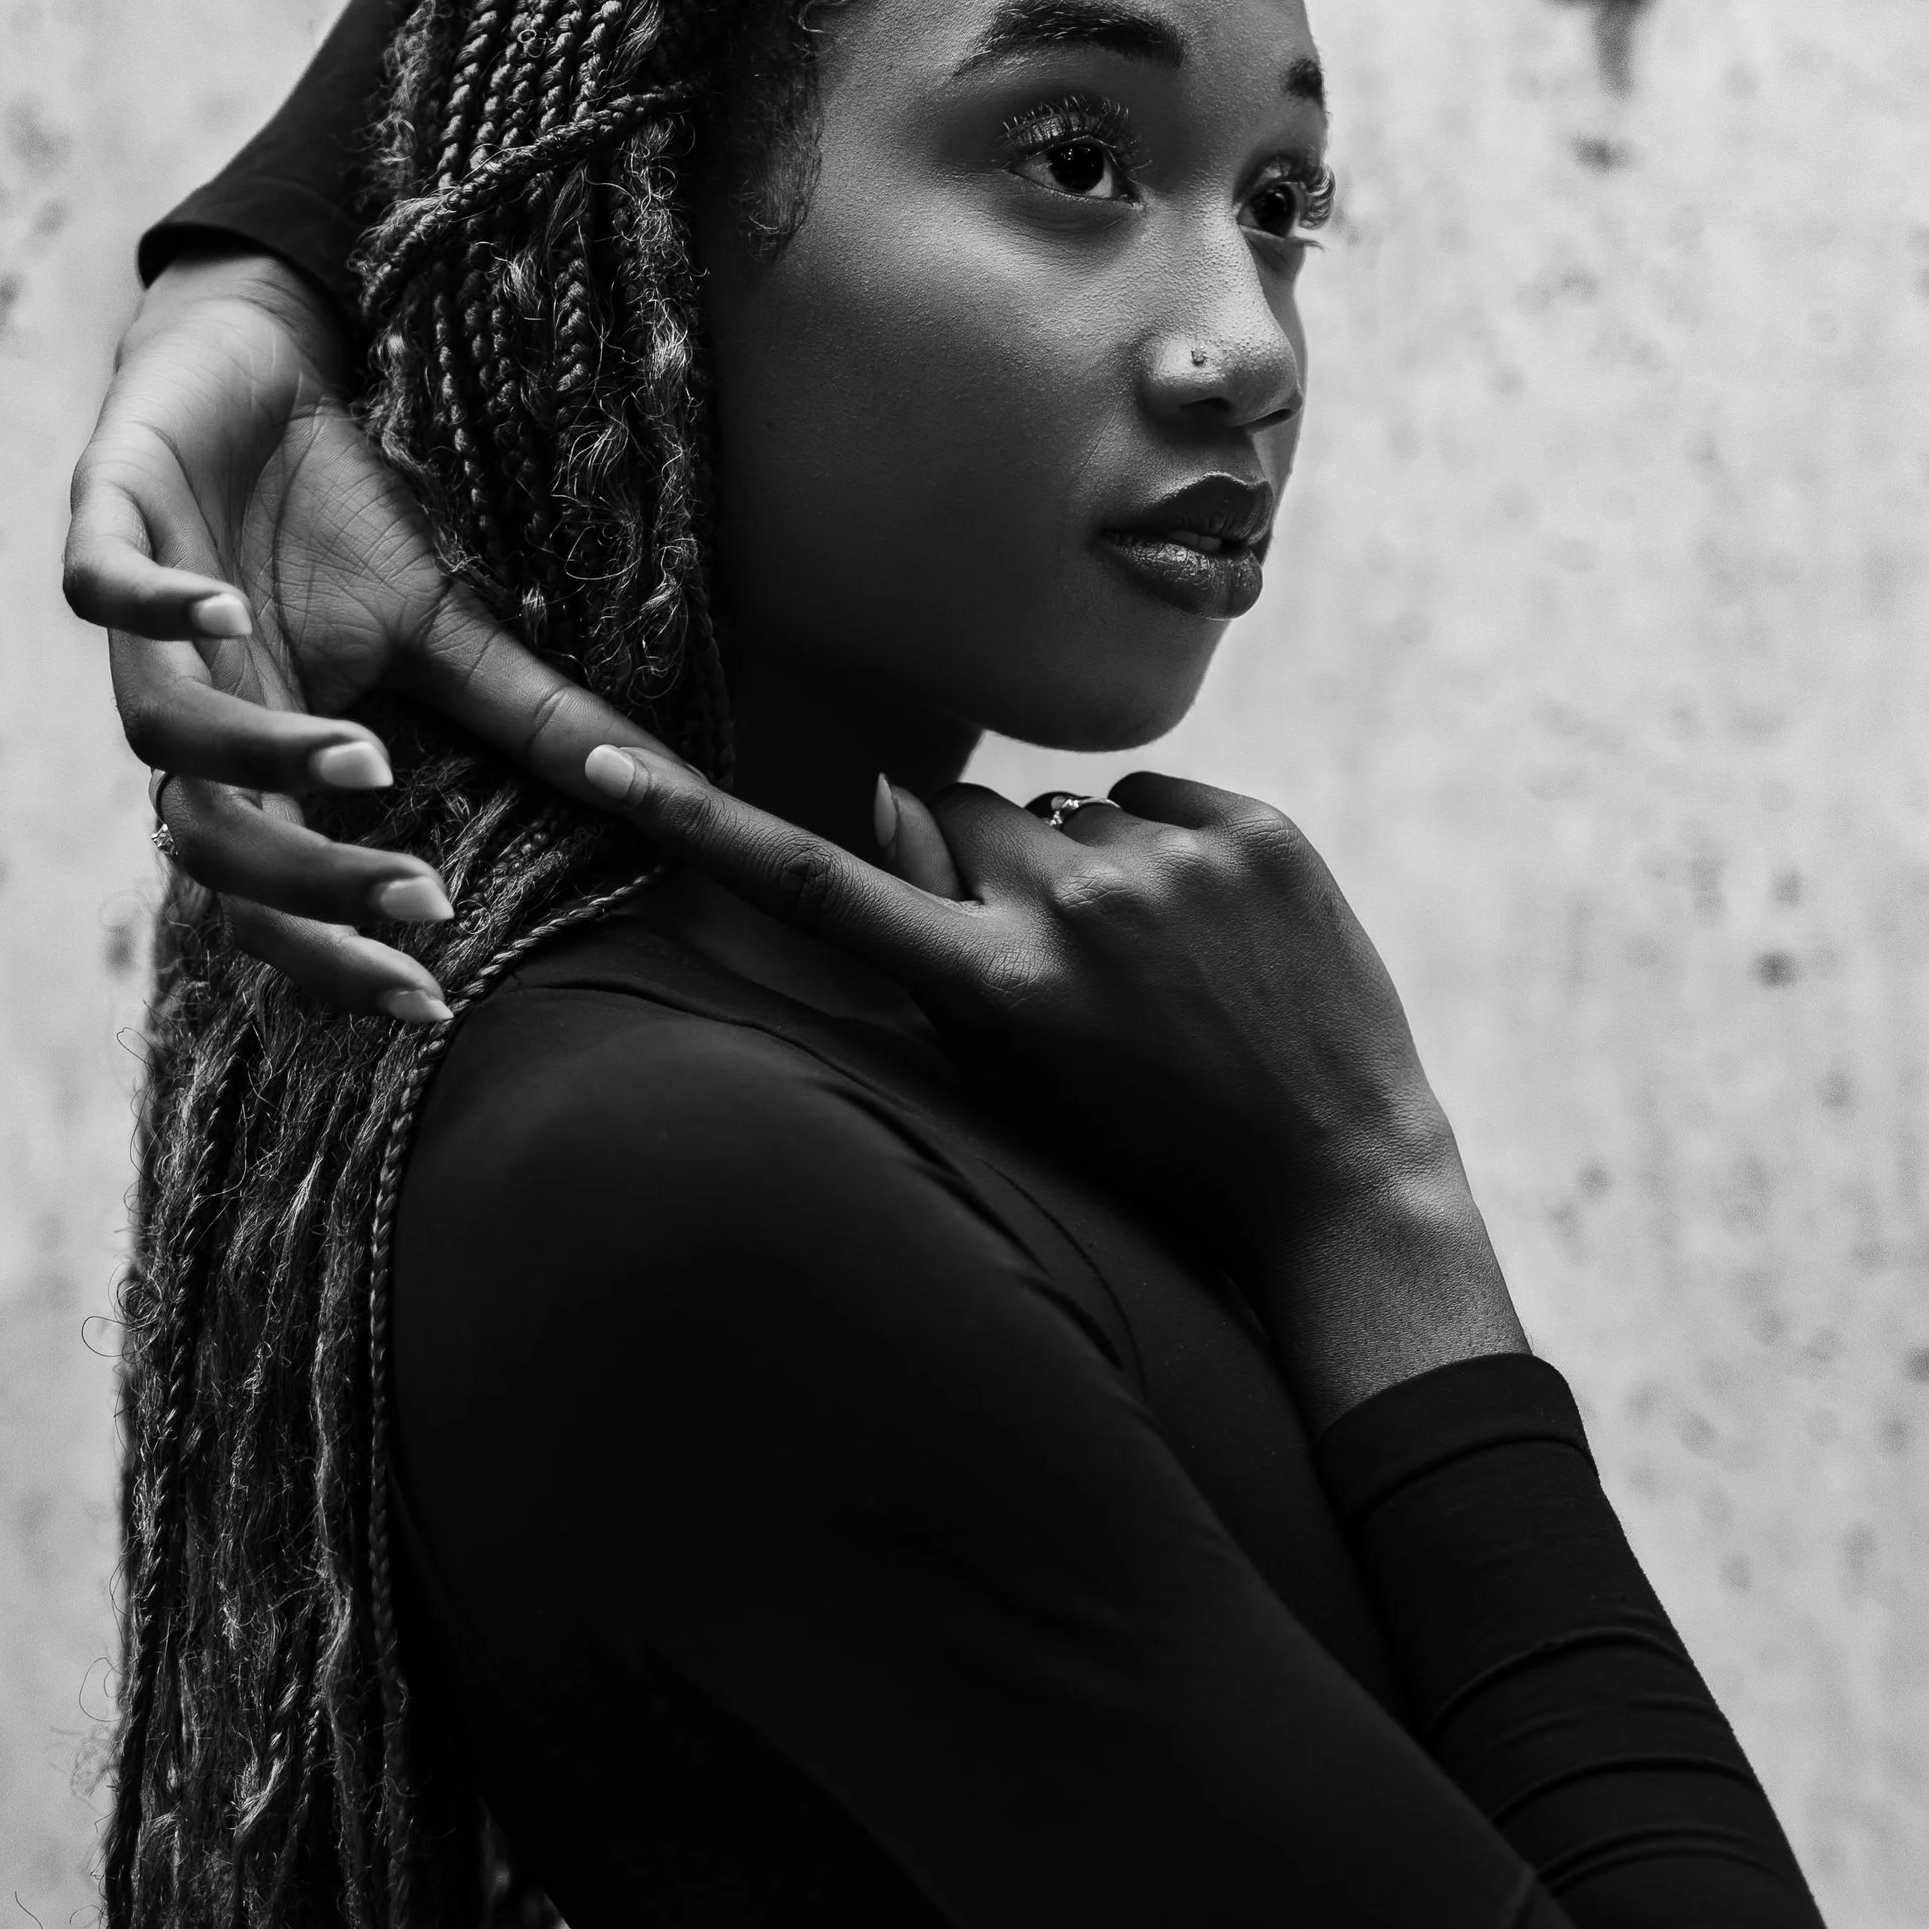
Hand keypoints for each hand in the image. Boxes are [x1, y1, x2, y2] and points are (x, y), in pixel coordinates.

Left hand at [64, 248, 686, 1017]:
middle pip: (213, 847)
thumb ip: (530, 722)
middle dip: (311, 892)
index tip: (430, 1001)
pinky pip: (100, 586)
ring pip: (159, 736)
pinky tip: (224, 612)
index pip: (275, 897)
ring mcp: (146, 622)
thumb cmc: (339, 508)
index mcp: (265, 754)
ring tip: (364, 761)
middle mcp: (196, 708)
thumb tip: (655, 790)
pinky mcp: (110, 517)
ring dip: (258, 759)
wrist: (252, 361)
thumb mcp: (449, 629)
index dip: (337, 959)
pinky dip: (152, 607)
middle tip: (419, 900)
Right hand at [586, 752, 1527, 1421]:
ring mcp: (1176, 864)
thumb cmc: (1154, 1151)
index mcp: (997, 990)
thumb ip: (936, 957)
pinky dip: (1169, 853)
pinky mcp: (1259, 831)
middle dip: (980, 862)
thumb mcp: (1021, 1084)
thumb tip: (878, 802)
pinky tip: (1212, 943)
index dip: (693, 821)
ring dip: (1082, 866)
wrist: (1335, 1178)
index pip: (815, 886)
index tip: (594, 750)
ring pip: (1065, 813)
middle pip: (963, 815)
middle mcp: (1074, 912)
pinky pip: (1158, 801)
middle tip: (1048, 957)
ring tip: (1150, 972)